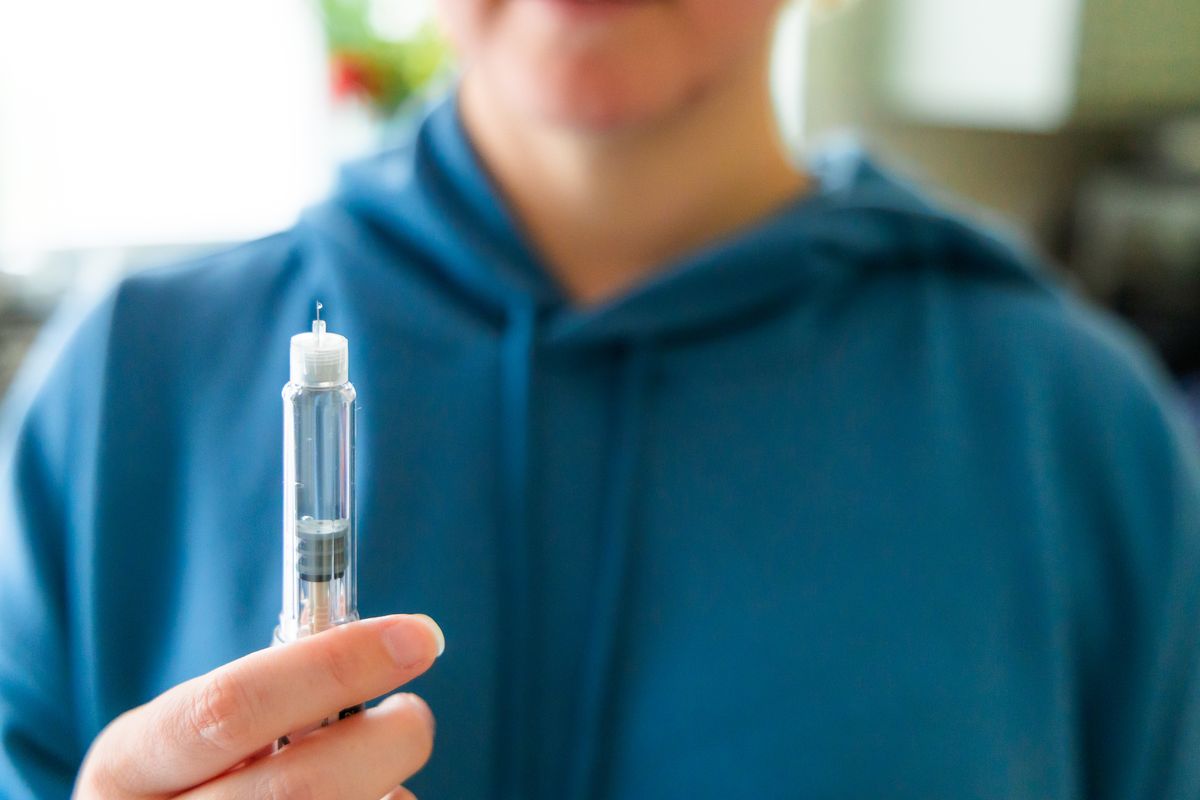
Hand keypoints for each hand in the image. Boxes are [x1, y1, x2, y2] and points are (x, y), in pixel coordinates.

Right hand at [74, 614, 444, 799]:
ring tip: (371, 775)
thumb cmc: (196, 783)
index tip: (417, 636)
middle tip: (411, 716)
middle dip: (387, 738)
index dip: (334, 665)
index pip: (232, 706)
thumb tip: (386, 650)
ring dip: (386, 791)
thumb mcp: (191, 738)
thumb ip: (267, 700)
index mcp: (128, 765)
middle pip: (304, 785)